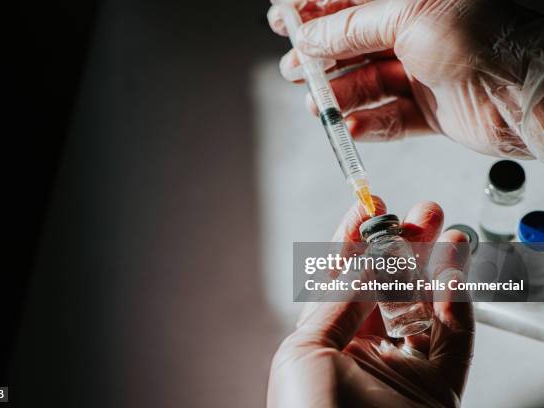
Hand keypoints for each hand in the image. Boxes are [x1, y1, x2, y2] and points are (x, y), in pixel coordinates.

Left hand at [267, 197, 473, 406]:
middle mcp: (362, 353)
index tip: (369, 208)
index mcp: (323, 343)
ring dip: (436, 266)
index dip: (355, 241)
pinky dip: (456, 302)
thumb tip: (362, 263)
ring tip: (447, 231)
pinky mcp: (437, 389)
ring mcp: (401, 370)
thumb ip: (337, 305)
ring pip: (425, 306)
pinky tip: (453, 272)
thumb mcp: (304, 352)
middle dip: (403, 247)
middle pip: (388, 287)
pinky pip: (453, 338)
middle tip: (419, 213)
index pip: (343, 280)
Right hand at [268, 0, 543, 160]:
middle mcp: (419, 32)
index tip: (286, 23)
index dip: (316, 12)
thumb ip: (355, 25)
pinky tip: (351, 128)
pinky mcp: (431, 109)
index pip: (354, 3)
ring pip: (367, 83)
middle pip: (355, 44)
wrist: (528, 97)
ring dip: (338, 96)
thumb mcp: (411, 16)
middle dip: (321, 58)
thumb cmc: (487, 41)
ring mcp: (424, 71)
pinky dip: (368, 124)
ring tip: (317, 105)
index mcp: (415, 0)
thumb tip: (313, 35)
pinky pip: (389, 117)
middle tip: (293, 68)